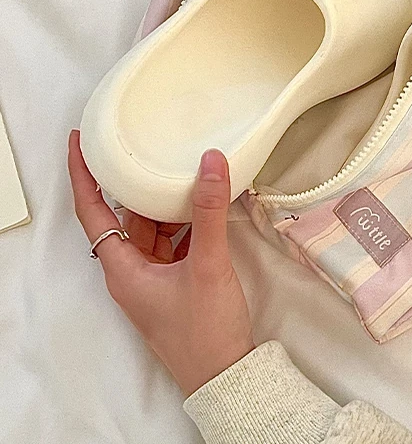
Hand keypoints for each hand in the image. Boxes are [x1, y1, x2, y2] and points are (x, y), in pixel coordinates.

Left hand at [68, 132, 254, 395]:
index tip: (80, 144)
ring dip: (165, 202)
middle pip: (124, 214)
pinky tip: (204, 205)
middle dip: (136, 182)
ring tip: (182, 169)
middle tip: (145, 145)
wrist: (225, 374)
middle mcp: (131, 271)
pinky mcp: (174, 282)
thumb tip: (210, 162)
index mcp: (122, 269)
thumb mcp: (206, 264)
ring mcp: (153, 277)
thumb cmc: (204, 331)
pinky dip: (185, 220)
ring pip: (151, 226)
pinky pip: (173, 239)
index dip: (83, 175)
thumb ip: (208, 211)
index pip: (91, 211)